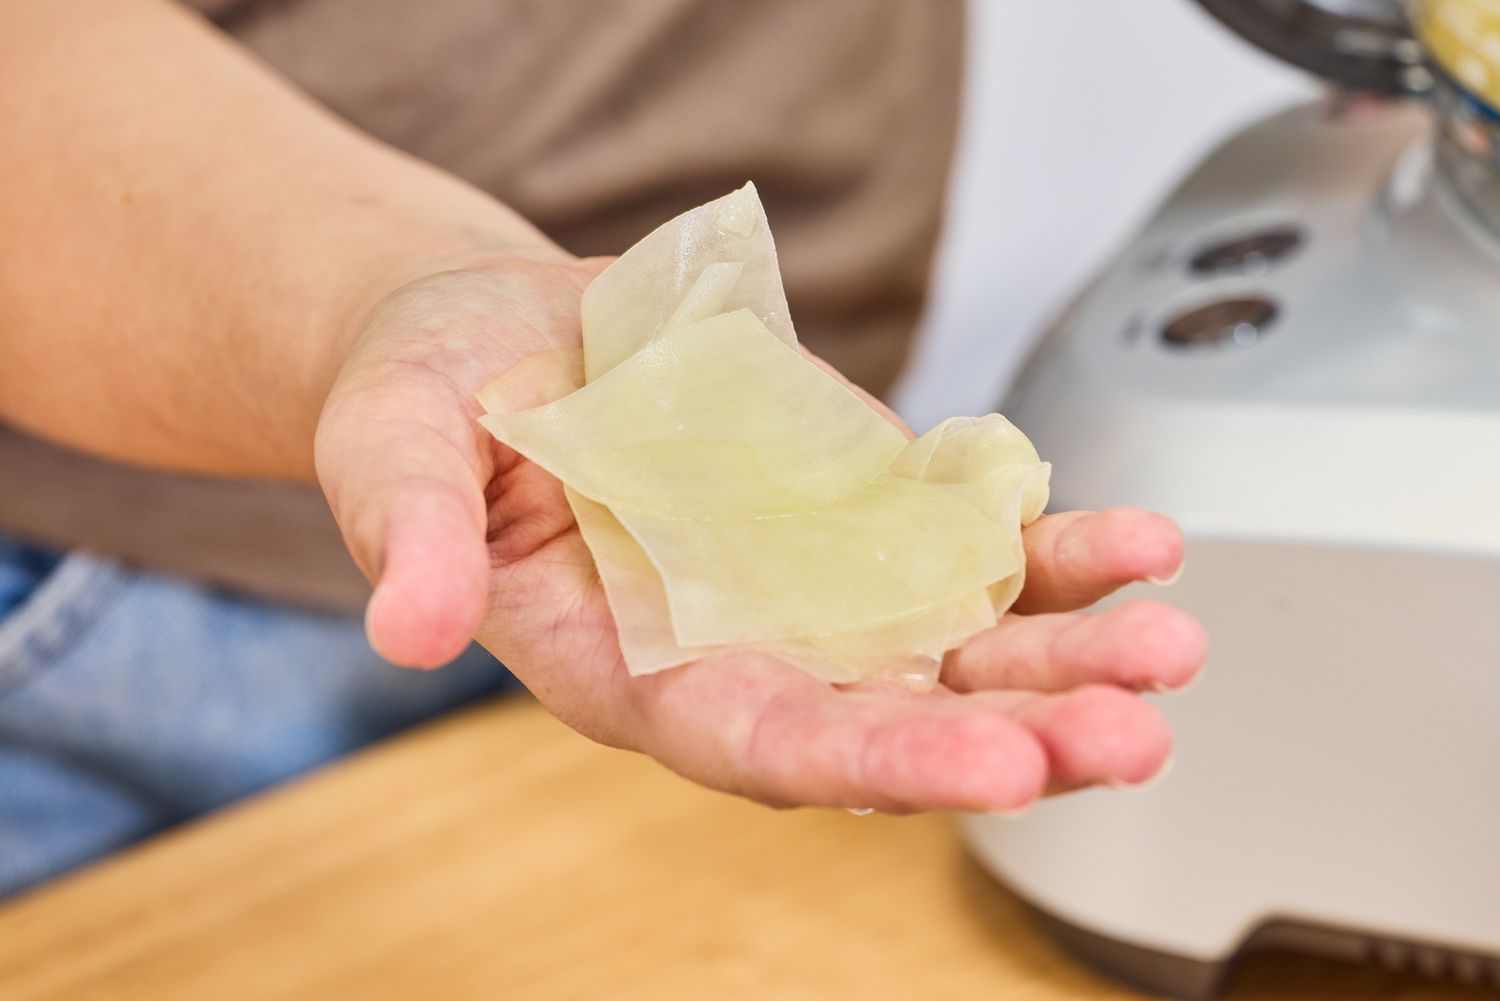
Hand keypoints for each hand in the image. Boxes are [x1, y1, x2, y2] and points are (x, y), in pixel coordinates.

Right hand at [316, 257, 1205, 812]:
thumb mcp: (393, 447)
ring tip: (1168, 644)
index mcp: (631, 669)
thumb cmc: (435, 399)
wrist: (509, 336)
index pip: (757, 746)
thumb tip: (411, 628)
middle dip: (1012, 736)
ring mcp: (816, 585)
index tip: (989, 769)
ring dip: (1066, 656)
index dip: (871, 763)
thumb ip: (416, 536)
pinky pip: (975, 549)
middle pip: (891, 724)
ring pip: (958, 652)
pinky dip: (1058, 551)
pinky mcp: (864, 511)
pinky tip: (1140, 546)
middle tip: (1127, 734)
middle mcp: (742, 650)